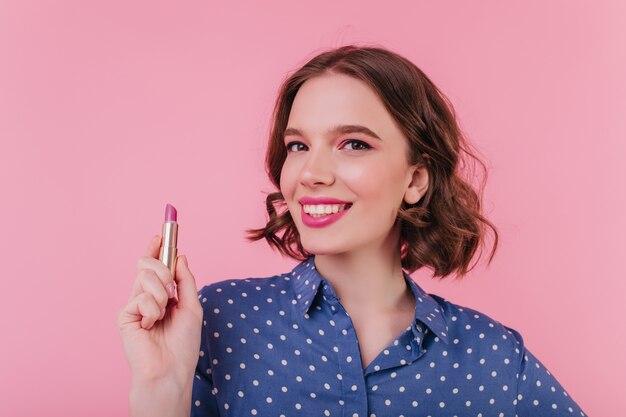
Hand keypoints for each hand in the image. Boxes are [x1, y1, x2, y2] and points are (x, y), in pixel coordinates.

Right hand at [117, 235, 203, 387]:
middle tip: (170, 289)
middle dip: (162, 269)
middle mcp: (145, 296)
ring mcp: (133, 304)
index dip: (157, 248)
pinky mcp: (124, 314)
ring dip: (161, 295)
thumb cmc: (183, 343)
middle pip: (146, 263)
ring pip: (145, 276)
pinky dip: (153, 310)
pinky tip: (150, 326)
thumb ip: (185, 280)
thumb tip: (180, 255)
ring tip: (162, 316)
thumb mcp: (192, 306)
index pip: (155, 265)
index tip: (161, 233)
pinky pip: (141, 296)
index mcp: (161, 294)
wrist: (171, 368)